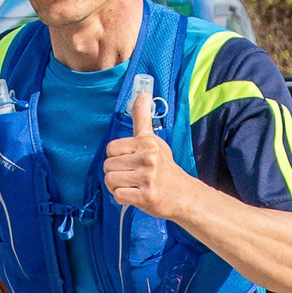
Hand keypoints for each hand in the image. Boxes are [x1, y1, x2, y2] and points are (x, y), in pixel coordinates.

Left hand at [103, 80, 187, 217]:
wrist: (184, 195)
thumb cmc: (165, 167)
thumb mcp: (154, 140)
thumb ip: (143, 118)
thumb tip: (143, 94)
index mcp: (147, 143)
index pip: (111, 148)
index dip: (116, 157)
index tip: (130, 161)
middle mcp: (148, 158)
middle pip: (108, 165)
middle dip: (116, 173)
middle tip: (132, 176)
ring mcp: (147, 178)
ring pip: (110, 180)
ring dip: (117, 186)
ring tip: (132, 186)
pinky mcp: (146, 196)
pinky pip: (118, 195)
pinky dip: (123, 198)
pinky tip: (135, 196)